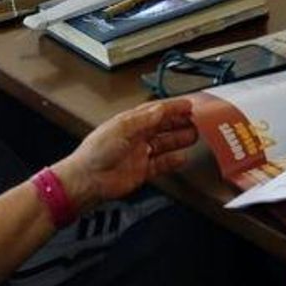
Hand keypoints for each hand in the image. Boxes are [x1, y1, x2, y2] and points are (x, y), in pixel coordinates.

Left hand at [52, 98, 197, 212]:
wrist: (87, 181)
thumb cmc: (95, 153)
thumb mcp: (121, 129)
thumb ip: (144, 120)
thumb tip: (161, 109)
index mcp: (130, 122)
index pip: (156, 111)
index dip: (173, 107)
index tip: (189, 104)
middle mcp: (136, 136)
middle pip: (163, 126)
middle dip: (181, 121)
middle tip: (198, 119)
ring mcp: (139, 154)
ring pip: (165, 143)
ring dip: (180, 138)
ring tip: (196, 135)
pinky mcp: (141, 171)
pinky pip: (162, 164)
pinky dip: (173, 161)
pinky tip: (183, 158)